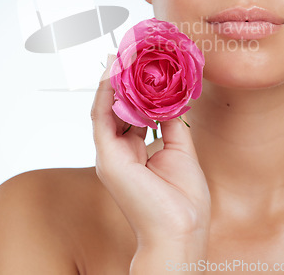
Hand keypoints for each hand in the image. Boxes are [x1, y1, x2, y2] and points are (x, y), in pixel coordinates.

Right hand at [91, 54, 210, 256]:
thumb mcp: (180, 150)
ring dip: (111, 81)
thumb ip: (170, 122)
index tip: (141, 64)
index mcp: (133, 152)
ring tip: (120, 55)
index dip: (134, 87)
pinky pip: (101, 119)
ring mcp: (110, 155)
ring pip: (105, 109)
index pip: (129, 112)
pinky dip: (106, 95)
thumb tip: (170, 96)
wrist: (181, 232)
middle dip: (121, 79)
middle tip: (129, 52)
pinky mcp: (108, 158)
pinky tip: (113, 74)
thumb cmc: (182, 200)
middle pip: (115, 107)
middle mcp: (118, 151)